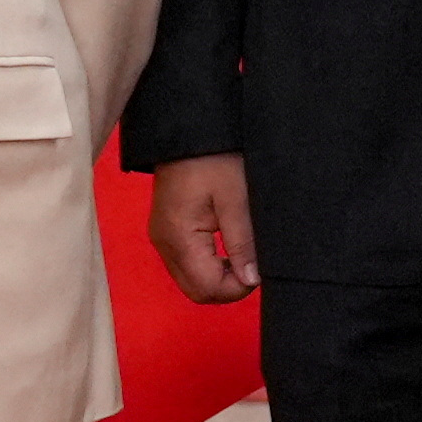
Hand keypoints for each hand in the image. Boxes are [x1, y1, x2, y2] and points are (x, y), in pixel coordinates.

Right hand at [147, 153, 260, 304]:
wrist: (189, 131)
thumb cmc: (215, 159)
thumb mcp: (236, 199)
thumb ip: (242, 243)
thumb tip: (251, 280)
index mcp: (179, 238)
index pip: (206, 288)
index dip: (237, 288)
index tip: (259, 270)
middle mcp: (164, 244)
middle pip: (196, 290)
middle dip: (227, 287)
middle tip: (252, 265)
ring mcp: (162, 238)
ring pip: (190, 280)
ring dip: (218, 277)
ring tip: (242, 254)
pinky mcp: (166, 231)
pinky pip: (186, 263)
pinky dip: (207, 264)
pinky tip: (227, 247)